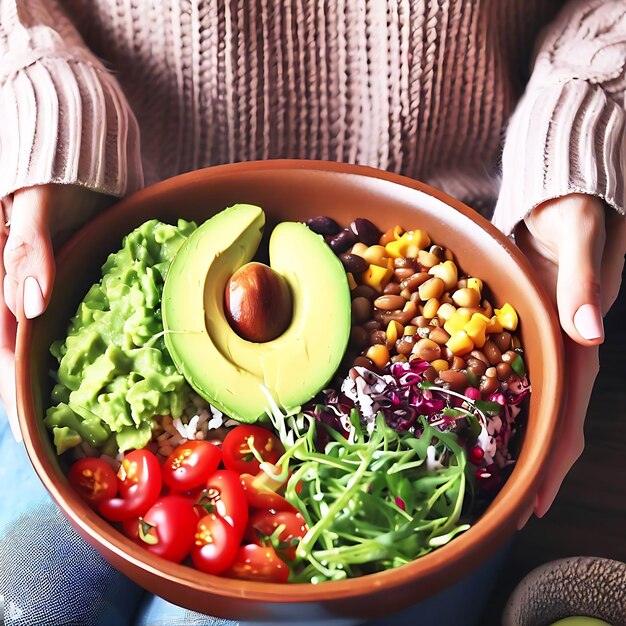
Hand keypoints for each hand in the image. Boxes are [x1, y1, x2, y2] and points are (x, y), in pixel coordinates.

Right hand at [1, 184, 111, 440]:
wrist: (87, 155)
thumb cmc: (53, 175)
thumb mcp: (33, 206)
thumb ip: (28, 251)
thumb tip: (29, 306)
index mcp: (10, 285)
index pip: (6, 351)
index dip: (16, 396)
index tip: (32, 436)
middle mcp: (34, 296)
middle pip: (36, 359)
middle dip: (52, 399)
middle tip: (81, 440)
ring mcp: (64, 291)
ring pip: (68, 345)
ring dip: (86, 377)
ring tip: (111, 416)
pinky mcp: (91, 283)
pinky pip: (98, 321)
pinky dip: (112, 344)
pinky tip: (133, 365)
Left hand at [516, 193, 625, 519]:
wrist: (561, 189)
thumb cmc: (575, 206)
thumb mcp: (581, 234)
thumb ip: (586, 282)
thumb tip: (591, 335)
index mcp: (577, 331)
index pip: (567, 403)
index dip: (553, 453)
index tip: (537, 499)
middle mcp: (563, 340)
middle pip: (553, 412)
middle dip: (537, 463)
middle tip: (514, 508)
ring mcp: (545, 332)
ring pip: (536, 395)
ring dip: (521, 436)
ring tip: (501, 477)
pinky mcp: (526, 319)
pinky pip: (517, 367)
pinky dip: (504, 396)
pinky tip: (486, 417)